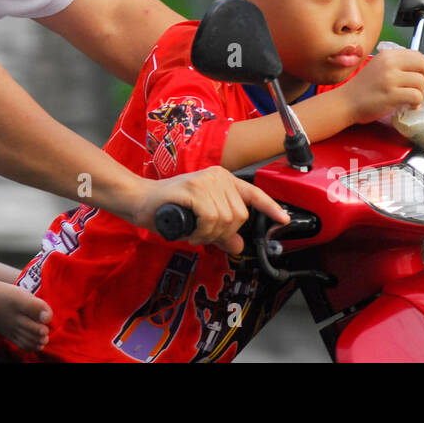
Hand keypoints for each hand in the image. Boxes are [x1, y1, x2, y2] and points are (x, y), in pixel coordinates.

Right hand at [134, 166, 287, 254]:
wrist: (140, 200)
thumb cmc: (168, 208)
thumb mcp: (200, 221)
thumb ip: (220, 233)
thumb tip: (238, 246)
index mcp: (223, 179)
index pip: (253, 193)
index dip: (270, 207)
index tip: (283, 219)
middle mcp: (217, 176)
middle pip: (239, 216)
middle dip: (223, 233)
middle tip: (203, 235)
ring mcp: (205, 181)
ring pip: (226, 220)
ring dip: (209, 235)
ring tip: (194, 232)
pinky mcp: (193, 189)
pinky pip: (211, 219)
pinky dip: (202, 232)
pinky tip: (191, 232)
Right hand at [340, 48, 423, 124]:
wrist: (345, 102)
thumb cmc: (362, 89)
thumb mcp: (378, 68)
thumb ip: (397, 66)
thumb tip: (422, 73)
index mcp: (387, 55)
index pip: (417, 55)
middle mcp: (389, 63)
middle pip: (423, 65)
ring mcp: (389, 78)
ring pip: (420, 82)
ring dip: (421, 94)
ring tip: (412, 101)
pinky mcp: (391, 94)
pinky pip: (416, 95)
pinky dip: (417, 103)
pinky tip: (409, 106)